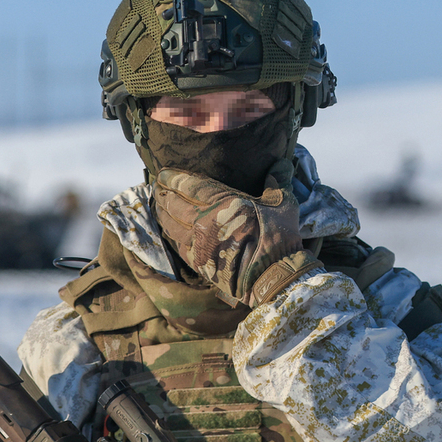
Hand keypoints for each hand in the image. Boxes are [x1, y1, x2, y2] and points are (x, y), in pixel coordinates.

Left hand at [153, 169, 317, 306]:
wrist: (274, 276)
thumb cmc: (280, 238)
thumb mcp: (283, 204)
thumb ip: (277, 182)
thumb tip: (283, 165)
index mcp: (225, 203)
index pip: (190, 186)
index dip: (173, 179)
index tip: (163, 174)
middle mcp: (206, 221)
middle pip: (174, 204)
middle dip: (163, 195)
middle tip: (158, 189)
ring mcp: (200, 243)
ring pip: (171, 225)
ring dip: (162, 215)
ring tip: (159, 207)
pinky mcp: (200, 263)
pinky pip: (179, 246)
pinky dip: (172, 236)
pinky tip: (171, 232)